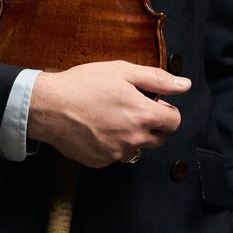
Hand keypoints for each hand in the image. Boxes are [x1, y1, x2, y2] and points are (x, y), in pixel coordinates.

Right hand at [27, 60, 189, 168]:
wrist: (47, 106)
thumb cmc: (83, 84)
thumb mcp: (122, 71)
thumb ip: (157, 79)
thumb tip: (184, 85)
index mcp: (143, 115)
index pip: (174, 121)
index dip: (166, 109)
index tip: (152, 102)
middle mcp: (134, 139)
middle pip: (159, 138)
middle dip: (152, 124)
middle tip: (130, 108)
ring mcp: (117, 153)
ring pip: (137, 147)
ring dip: (131, 135)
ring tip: (110, 117)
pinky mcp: (101, 162)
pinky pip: (116, 154)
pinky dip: (111, 143)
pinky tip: (97, 127)